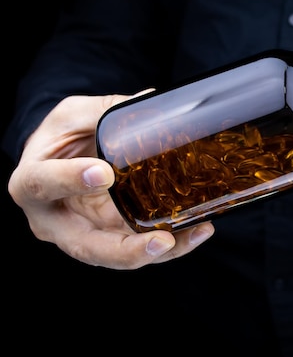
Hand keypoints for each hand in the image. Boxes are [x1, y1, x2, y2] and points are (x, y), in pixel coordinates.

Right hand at [7, 94, 213, 268]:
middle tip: (162, 240)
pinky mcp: (112, 237)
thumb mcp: (76, 114)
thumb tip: (153, 100)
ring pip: (118, 255)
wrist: (65, 158)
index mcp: (31, 182)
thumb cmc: (64, 136)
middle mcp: (54, 220)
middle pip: (85, 246)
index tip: (104, 173)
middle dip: (126, 250)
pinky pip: (139, 247)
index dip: (69, 181)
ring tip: (194, 234)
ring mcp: (86, 234)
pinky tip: (197, 230)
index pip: (41, 184)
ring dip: (158, 251)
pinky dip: (171, 244)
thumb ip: (107, 110)